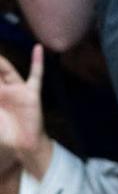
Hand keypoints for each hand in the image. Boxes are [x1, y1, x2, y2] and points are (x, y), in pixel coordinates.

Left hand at [0, 46, 51, 179]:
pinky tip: (37, 48)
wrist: (22, 145)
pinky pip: (36, 75)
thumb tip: (0, 90)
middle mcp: (3, 90)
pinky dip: (37, 62)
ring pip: (8, 71)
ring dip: (2, 62)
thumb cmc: (4, 133)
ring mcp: (18, 90)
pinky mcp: (31, 93)